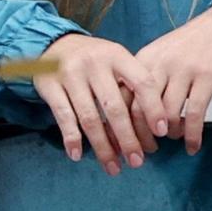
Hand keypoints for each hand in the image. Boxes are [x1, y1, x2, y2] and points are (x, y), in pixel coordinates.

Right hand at [28, 33, 164, 172]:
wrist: (55, 44)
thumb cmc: (97, 60)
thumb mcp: (118, 60)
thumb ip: (133, 84)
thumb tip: (153, 125)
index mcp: (119, 57)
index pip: (142, 83)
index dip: (154, 108)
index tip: (161, 132)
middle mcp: (97, 65)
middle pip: (115, 107)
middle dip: (128, 138)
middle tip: (137, 161)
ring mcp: (72, 75)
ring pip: (90, 117)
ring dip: (102, 146)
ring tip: (113, 166)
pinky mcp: (50, 86)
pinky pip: (63, 116)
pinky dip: (72, 138)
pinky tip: (78, 155)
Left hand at [133, 0, 211, 155]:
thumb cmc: (195, 42)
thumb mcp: (162, 53)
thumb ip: (145, 78)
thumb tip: (128, 111)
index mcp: (144, 60)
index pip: (121, 98)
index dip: (120, 126)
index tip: (123, 142)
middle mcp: (160, 65)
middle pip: (139, 111)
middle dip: (141, 137)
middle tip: (146, 150)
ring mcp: (184, 71)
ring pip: (167, 115)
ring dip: (170, 134)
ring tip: (175, 137)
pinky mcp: (208, 77)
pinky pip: (195, 115)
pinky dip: (192, 135)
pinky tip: (193, 145)